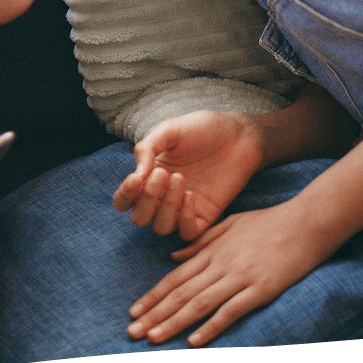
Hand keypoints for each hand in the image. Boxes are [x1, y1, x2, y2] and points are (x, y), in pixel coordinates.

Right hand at [113, 110, 266, 240]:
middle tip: (163, 174)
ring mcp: (183, 208)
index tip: (135, 179)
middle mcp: (163, 196)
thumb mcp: (170, 130)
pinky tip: (191, 195)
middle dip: (146, 199)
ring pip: (161, 227)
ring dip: (165, 206)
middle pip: (139, 218)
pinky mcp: (205, 216)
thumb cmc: (203, 129)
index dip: (124, 195)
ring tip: (180, 178)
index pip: (124, 199)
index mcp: (149, 176)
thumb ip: (147, 148)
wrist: (238, 134)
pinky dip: (184, 218)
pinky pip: (186, 233)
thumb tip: (136, 176)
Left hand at [125, 198, 337, 346]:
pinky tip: (194, 341)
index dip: (152, 296)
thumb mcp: (229, 224)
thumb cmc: (269, 222)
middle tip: (132, 332)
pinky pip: (231, 311)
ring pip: (199, 303)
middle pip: (181, 293)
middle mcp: (220, 264)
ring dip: (173, 323)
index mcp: (211, 250)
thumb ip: (200, 242)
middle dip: (154, 314)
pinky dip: (211, 326)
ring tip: (153, 338)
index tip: (133, 312)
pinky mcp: (260, 289)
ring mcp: (240, 277)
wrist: (305, 222)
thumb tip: (174, 256)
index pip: (174, 277)